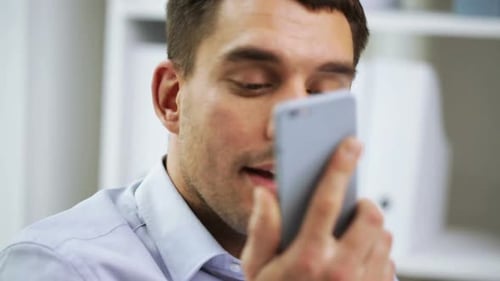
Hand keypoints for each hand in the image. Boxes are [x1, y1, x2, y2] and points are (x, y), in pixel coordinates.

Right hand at [241, 137, 394, 280]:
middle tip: (350, 208)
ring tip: (347, 239)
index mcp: (306, 257)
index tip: (351, 143)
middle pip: (369, 215)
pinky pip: (389, 262)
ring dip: (370, 230)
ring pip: (384, 237)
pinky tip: (354, 263)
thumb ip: (260, 229)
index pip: (327, 199)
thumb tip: (266, 192)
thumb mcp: (256, 270)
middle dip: (362, 203)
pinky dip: (376, 254)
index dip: (339, 165)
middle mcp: (340, 271)